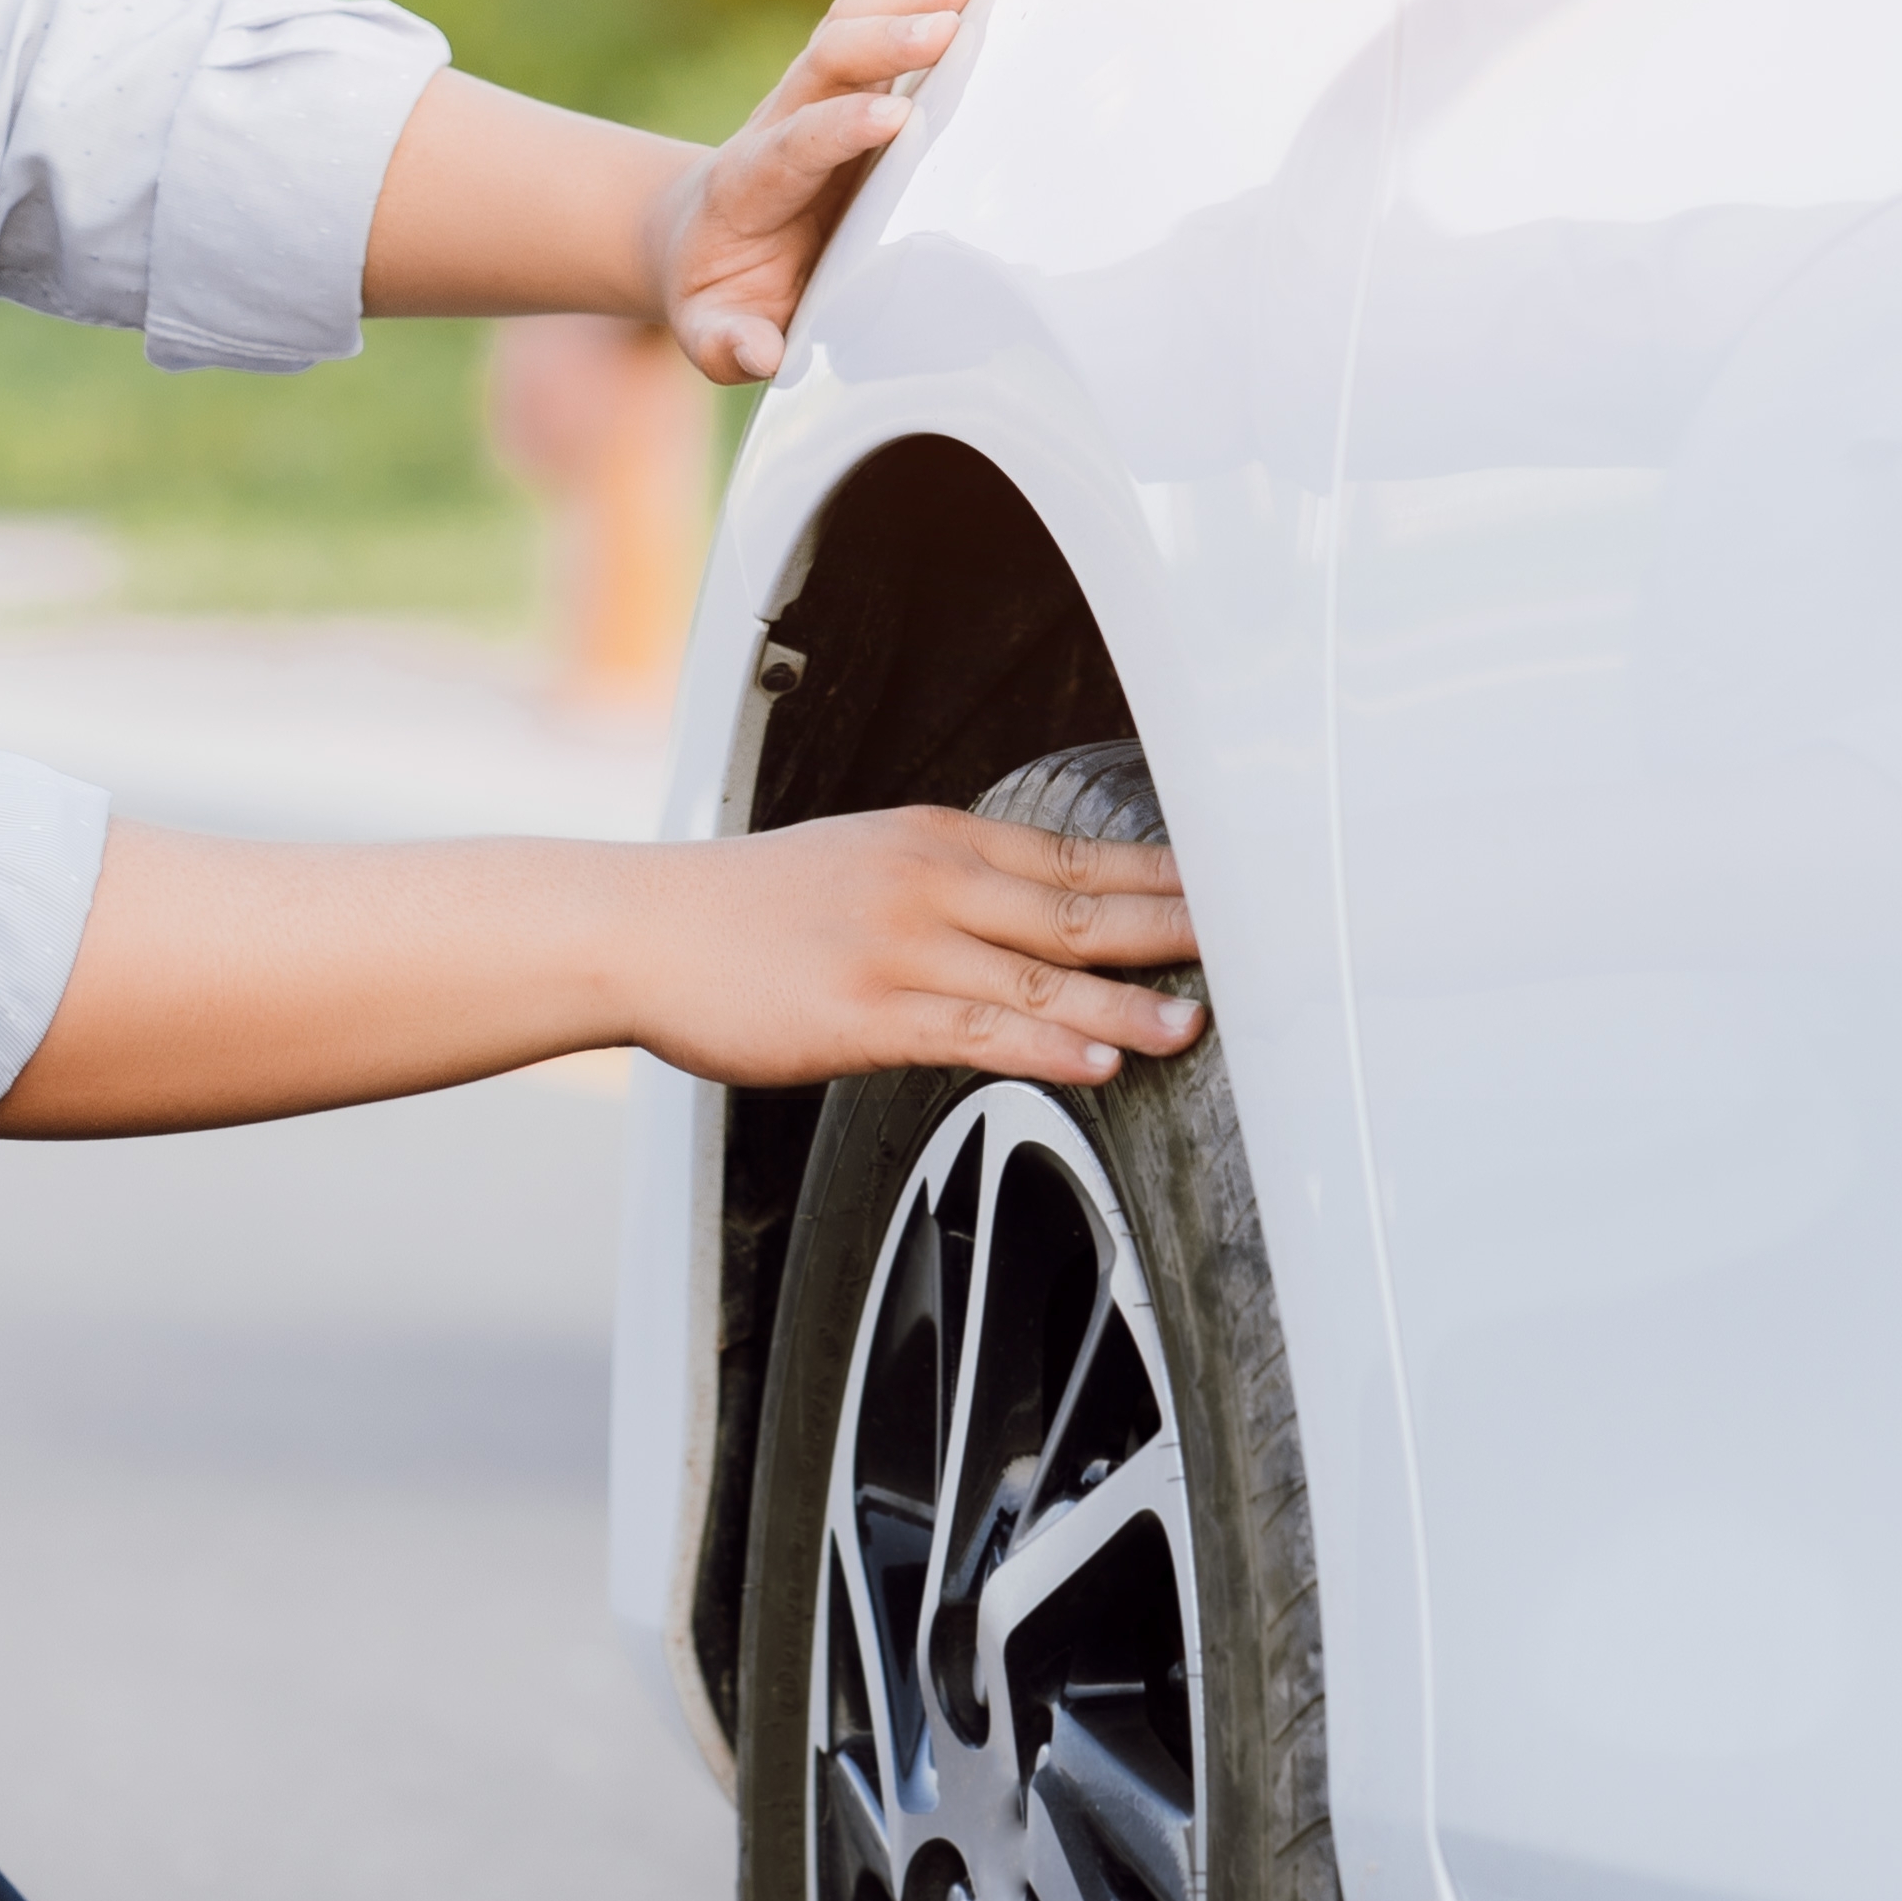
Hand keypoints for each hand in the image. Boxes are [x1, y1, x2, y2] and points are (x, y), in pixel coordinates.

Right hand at [617, 805, 1198, 1091]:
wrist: (641, 929)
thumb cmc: (745, 910)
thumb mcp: (859, 863)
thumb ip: (944, 885)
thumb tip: (1026, 920)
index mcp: (934, 839)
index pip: (1076, 857)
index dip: (1165, 879)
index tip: (1237, 893)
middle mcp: (928, 882)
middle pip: (1080, 907)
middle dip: (1176, 931)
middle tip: (1260, 950)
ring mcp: (898, 948)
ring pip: (1038, 975)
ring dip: (1127, 1002)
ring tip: (1195, 1026)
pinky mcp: (863, 1013)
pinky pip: (972, 1032)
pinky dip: (1043, 1045)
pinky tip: (1095, 1061)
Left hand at [646, 0, 991, 383]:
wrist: (698, 237)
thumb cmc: (724, 293)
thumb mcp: (713, 331)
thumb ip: (729, 344)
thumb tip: (760, 355)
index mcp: (754, 185)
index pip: (794, 144)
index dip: (839, 128)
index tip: (893, 117)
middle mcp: (784, 119)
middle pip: (828, 58)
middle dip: (888, 37)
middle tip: (952, 17)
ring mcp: (818, 89)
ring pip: (858, 19)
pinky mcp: (850, 72)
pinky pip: (885, 5)